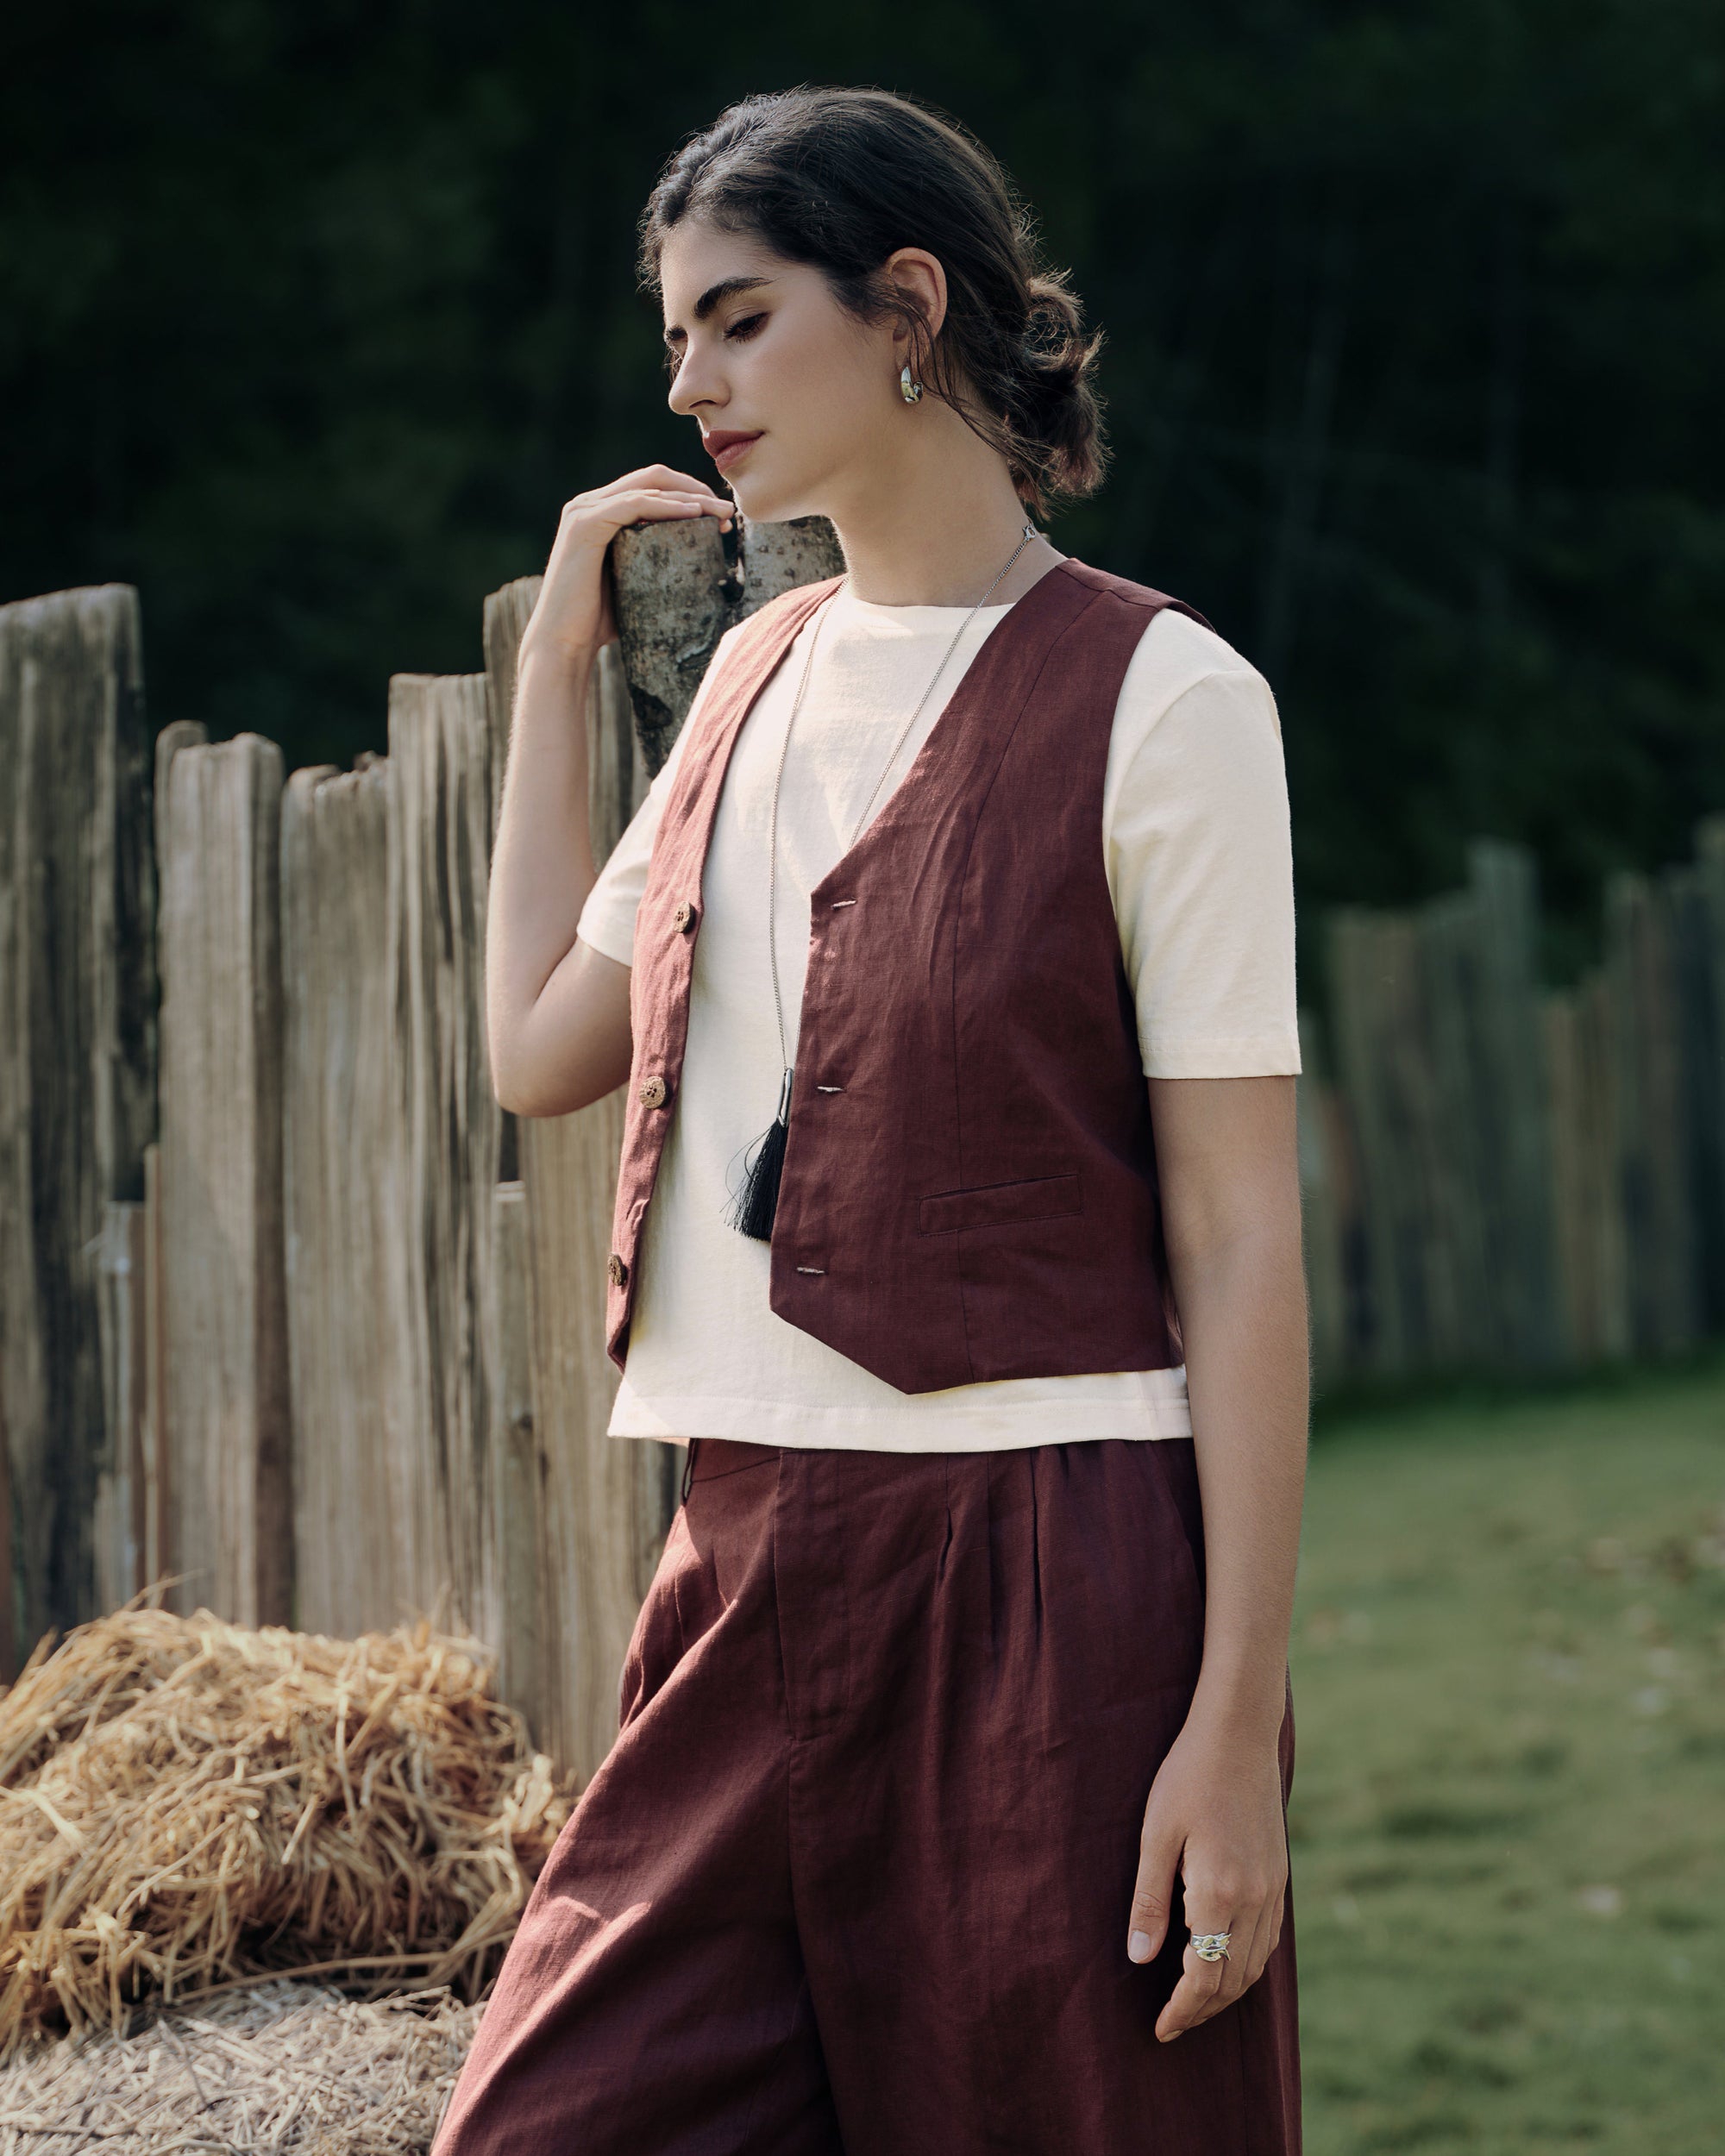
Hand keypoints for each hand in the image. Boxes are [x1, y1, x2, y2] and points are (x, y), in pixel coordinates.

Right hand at [518, 464, 734, 668]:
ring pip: (648, 486)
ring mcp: (584, 511)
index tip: (722, 518)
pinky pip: (634, 504)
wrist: (565, 643)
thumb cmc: (600, 621)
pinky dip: (668, 506)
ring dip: (690, 496)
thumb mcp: (635, 583)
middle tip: (727, 511)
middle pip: (653, 478)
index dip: (690, 495)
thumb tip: (702, 571)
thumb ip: (655, 565)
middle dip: (695, 490)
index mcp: (601, 513)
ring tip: (721, 512)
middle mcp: (589, 504)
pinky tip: (695, 514)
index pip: (652, 487)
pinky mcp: (585, 524)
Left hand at [1126, 1708, 1287, 2040]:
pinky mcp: (1280, 1876)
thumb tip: (1140, 1959)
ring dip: (1226, 1992)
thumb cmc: (1188, 1777)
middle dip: (1202, 2010)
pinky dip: (1247, 1964)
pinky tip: (1224, 1962)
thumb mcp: (1156, 1835)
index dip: (1182, 2010)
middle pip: (1233, 1980)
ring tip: (1194, 2002)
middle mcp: (1255, 1900)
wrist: (1238, 1734)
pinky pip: (1268, 1940)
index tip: (1160, 2028)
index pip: (1204, 1976)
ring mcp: (1273, 1889)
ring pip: (1255, 1965)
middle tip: (1172, 2023)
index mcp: (1220, 1892)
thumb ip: (1149, 1900)